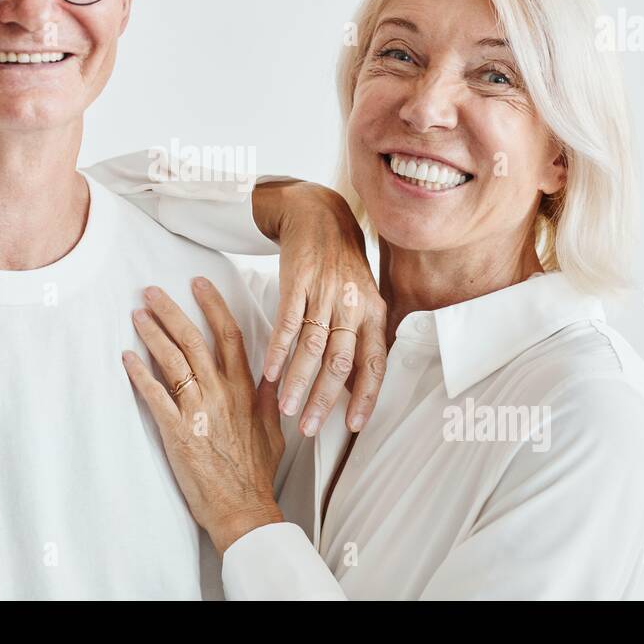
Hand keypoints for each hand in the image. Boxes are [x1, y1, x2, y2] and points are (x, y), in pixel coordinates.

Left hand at [121, 278, 285, 554]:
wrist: (243, 509)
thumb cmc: (255, 474)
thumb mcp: (273, 431)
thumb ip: (269, 400)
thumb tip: (273, 376)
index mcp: (245, 391)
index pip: (230, 336)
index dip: (213, 306)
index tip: (199, 284)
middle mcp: (221, 394)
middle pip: (193, 340)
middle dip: (170, 311)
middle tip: (150, 291)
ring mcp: (199, 411)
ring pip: (173, 361)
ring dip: (152, 334)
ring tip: (136, 314)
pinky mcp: (178, 431)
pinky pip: (155, 395)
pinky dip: (140, 374)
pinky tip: (127, 357)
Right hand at [252, 181, 388, 436]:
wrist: (319, 216)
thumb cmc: (342, 266)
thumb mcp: (362, 299)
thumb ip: (361, 339)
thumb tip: (357, 388)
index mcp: (373, 312)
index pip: (374, 362)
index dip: (365, 396)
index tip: (352, 426)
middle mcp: (352, 304)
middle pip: (340, 361)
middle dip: (323, 399)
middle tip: (307, 428)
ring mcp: (325, 292)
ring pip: (312, 347)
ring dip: (297, 381)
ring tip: (285, 408)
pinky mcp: (298, 281)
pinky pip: (287, 323)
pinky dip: (278, 350)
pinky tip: (269, 373)